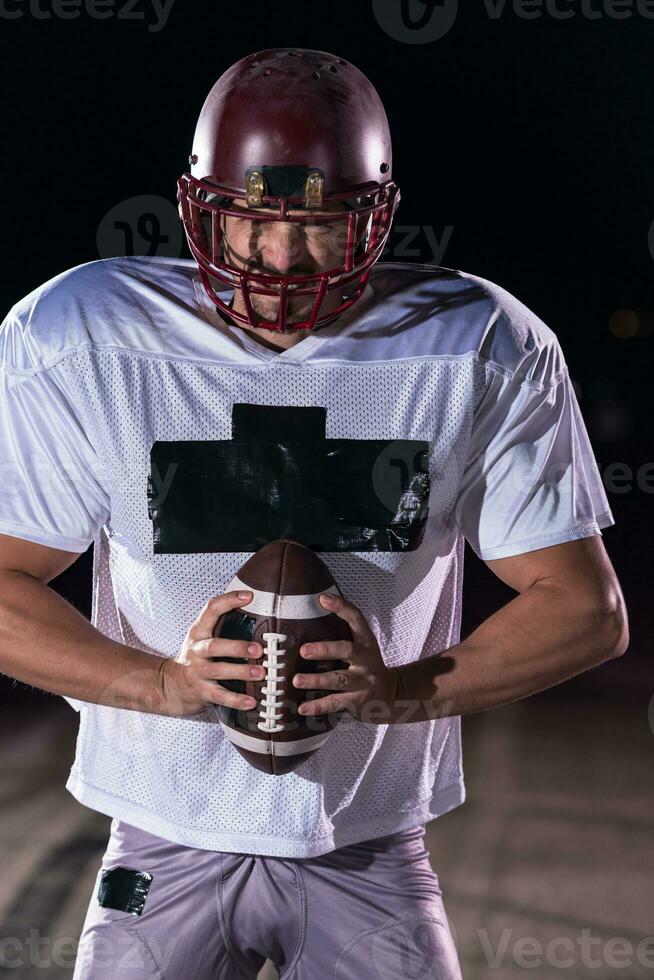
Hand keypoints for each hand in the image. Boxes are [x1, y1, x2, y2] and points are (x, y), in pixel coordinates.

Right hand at [161, 590, 263, 716]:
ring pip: (218, 671)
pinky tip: (251, 702)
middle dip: (237, 647)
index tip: (249, 596)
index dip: (229, 600)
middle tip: (259, 649)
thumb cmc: (196, 657)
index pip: (211, 610)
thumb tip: (259, 615)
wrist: (170, 685)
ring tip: (260, 673)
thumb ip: (223, 626)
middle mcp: (196, 650)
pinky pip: (219, 696)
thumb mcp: (202, 638)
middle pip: (214, 646)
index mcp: (198, 632)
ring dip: (240, 672)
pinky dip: (236, 700)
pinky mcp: (201, 692)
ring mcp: (197, 672)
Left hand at [293, 592, 399, 724]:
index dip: (341, 607)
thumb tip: (311, 615)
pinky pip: (335, 703)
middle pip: (347, 650)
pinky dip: (318, 707)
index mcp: (366, 642)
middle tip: (304, 650)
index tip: (322, 598)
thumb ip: (344, 635)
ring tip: (296, 680)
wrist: (391, 695)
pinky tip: (302, 708)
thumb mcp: (362, 648)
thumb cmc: (366, 666)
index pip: (357, 619)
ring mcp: (363, 681)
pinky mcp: (357, 701)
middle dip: (325, 650)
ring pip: (339, 680)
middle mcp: (366, 660)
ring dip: (316, 680)